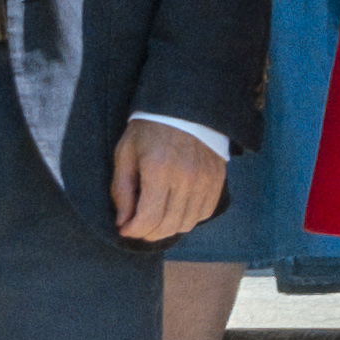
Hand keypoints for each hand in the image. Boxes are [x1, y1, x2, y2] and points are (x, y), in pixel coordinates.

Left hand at [112, 125, 229, 242]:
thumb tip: (123, 222)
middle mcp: (186, 177)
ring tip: (157, 218)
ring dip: (168, 227)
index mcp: (159, 169)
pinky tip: (176, 208)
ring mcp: (205, 179)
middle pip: (168, 225)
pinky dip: (188, 218)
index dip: (133, 231)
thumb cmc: (149, 130)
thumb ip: (122, 190)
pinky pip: (204, 213)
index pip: (148, 219)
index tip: (124, 228)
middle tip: (138, 226)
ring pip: (187, 223)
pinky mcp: (217, 178)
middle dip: (148, 233)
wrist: (184, 107)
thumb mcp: (125, 154)